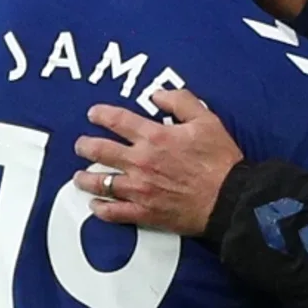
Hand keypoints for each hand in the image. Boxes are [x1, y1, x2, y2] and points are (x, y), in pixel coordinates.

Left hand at [72, 89, 243, 234]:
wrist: (229, 199)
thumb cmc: (219, 160)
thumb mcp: (206, 120)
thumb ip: (181, 102)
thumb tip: (158, 95)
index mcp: (155, 137)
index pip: (118, 120)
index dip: (101, 114)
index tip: (93, 113)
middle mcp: (141, 162)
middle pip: (100, 151)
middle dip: (85, 146)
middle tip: (80, 144)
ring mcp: (140, 189)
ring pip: (101, 182)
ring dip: (85, 178)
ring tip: (79, 176)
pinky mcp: (144, 212)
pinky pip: (114, 212)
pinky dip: (101, 209)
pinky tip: (95, 206)